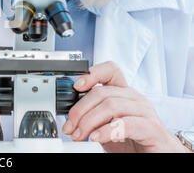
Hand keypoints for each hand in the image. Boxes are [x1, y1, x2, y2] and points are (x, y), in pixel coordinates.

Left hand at [62, 61, 187, 152]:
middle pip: (102, 93)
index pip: (109, 70)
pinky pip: (126, 124)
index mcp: (123, 92)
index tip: (76, 86)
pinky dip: (107, 130)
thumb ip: (92, 115)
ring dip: (89, 122)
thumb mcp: (106, 123)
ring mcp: (145, 112)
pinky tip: (97, 137)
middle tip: (70, 127)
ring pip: (111, 106)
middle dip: (80, 110)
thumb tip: (70, 116)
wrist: (157, 155)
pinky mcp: (152, 128)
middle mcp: (134, 98)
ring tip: (79, 135)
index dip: (92, 74)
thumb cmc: (131, 139)